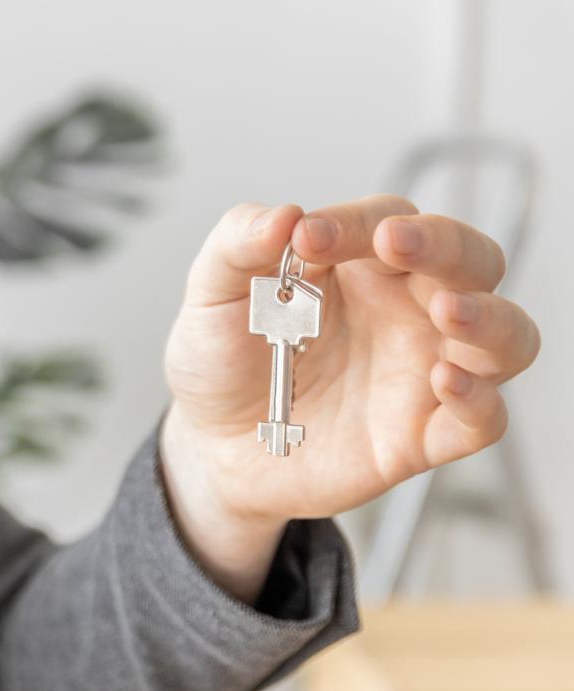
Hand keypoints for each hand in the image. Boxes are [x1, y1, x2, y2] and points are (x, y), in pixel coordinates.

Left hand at [161, 195, 540, 603]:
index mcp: (361, 266)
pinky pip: (484, 418)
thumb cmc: (222, 362)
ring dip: (490, 318)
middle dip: (447, 245)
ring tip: (448, 313)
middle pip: (471, 260)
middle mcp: (406, 310)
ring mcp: (422, 371)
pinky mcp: (423, 435)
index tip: (307, 237)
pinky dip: (480, 399)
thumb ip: (238, 245)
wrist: (213, 447)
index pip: (389, 221)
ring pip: (506, 334)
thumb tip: (283, 214)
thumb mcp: (212, 296)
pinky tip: (446, 382)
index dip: (356, 222)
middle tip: (397, 246)